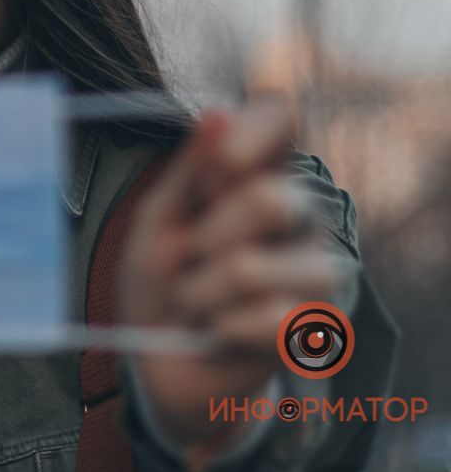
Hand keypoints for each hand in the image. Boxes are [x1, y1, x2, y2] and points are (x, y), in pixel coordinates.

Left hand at [119, 101, 353, 453]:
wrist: (159, 360)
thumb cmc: (158, 278)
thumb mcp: (158, 219)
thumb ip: (188, 170)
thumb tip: (218, 112)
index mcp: (256, 171)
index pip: (282, 119)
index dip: (254, 136)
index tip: (218, 168)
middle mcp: (297, 211)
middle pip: (272, 200)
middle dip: (204, 239)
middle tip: (185, 258)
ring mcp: (313, 266)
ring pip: (252, 268)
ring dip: (199, 293)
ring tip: (194, 301)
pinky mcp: (313, 322)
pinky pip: (266, 318)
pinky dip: (222, 328)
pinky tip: (220, 330)